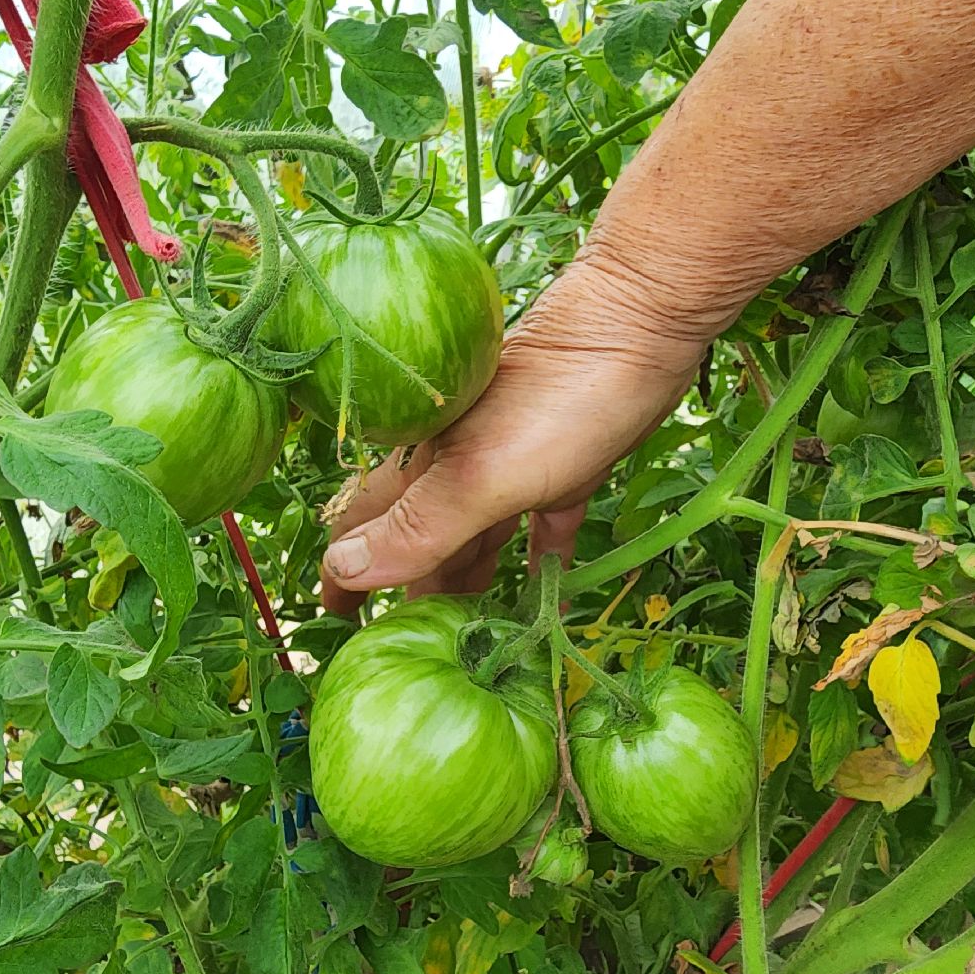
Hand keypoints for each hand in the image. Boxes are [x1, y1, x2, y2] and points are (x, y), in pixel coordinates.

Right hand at [320, 255, 704, 612]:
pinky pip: (541, 536)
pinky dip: (539, 571)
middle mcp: (458, 471)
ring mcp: (513, 470)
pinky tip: (544, 607)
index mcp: (424, 469)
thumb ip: (418, 524)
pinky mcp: (567, 473)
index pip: (365, 528)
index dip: (345, 575)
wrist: (645, 321)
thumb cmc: (560, 396)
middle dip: (408, 593)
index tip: (330, 623)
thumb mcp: (483, 473)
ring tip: (462, 642)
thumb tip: (341, 569)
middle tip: (403, 652)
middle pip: (420, 543)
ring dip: (465, 588)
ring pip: (475, 541)